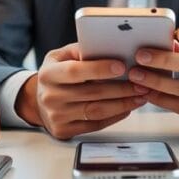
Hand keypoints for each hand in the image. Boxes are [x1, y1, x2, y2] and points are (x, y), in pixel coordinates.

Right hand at [15, 42, 148, 139]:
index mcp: (48, 74)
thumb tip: (107, 47)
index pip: (75, 71)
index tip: (122, 66)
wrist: (37, 101)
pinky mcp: (64, 130)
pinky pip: (95, 125)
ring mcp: (57, 116)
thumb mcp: (60, 56)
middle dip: (121, 88)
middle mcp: (50, 97)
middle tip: (142, 83)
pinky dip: (115, 116)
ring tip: (140, 96)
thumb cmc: (55, 74)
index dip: (99, 69)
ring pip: (97, 111)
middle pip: (92, 93)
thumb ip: (80, 50)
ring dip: (123, 104)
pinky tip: (128, 107)